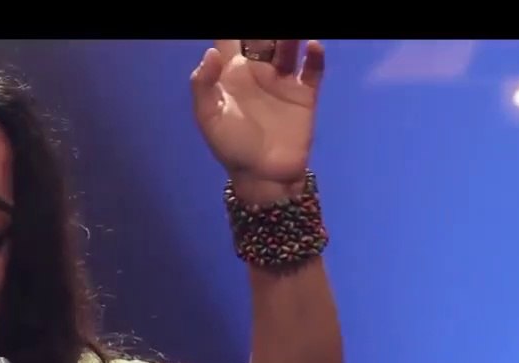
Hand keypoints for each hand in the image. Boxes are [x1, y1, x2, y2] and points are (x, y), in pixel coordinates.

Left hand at [190, 40, 324, 194]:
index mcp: (232, 75)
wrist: (264, 176)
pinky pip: (312, 70)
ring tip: (292, 34)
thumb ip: (203, 85)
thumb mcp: (208, 118)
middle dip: (266, 31)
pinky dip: (315, 57)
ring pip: (288, 48)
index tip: (235, 30)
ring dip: (290, 37)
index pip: (230, 41)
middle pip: (262, 39)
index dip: (232, 32)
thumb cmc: (232, 147)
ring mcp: (282, 82)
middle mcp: (258, 72)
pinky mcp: (305, 95)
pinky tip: (313, 47)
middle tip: (267, 34)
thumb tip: (210, 51)